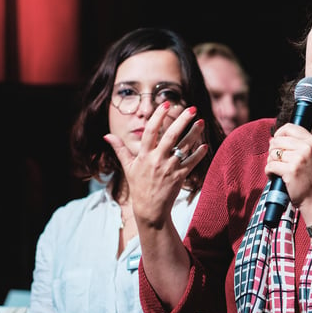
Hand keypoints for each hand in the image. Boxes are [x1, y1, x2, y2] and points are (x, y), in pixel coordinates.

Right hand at [104, 103, 206, 227]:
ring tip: (201, 121)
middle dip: (182, 120)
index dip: (158, 116)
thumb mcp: (127, 167)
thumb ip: (120, 149)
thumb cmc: (139, 185)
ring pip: (184, 147)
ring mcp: (169, 168)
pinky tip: (205, 145)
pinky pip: (191, 163)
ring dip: (194, 134)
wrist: (149, 209)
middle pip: (171, 136)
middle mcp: (157, 159)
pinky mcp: (179, 176)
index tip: (166, 103)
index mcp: (144, 155)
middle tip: (191, 108)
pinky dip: (199, 154)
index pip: (151, 131)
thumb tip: (107, 135)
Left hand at [265, 123, 311, 206]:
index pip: (289, 127)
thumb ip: (295, 144)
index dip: (279, 134)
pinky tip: (276, 177)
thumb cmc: (310, 178)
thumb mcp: (310, 155)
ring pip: (272, 154)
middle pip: (277, 141)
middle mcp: (307, 148)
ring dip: (271, 163)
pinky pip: (270, 166)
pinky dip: (269, 173)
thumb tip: (272, 139)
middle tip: (279, 162)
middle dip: (273, 152)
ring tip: (279, 171)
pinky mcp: (291, 170)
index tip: (278, 144)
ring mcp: (299, 159)